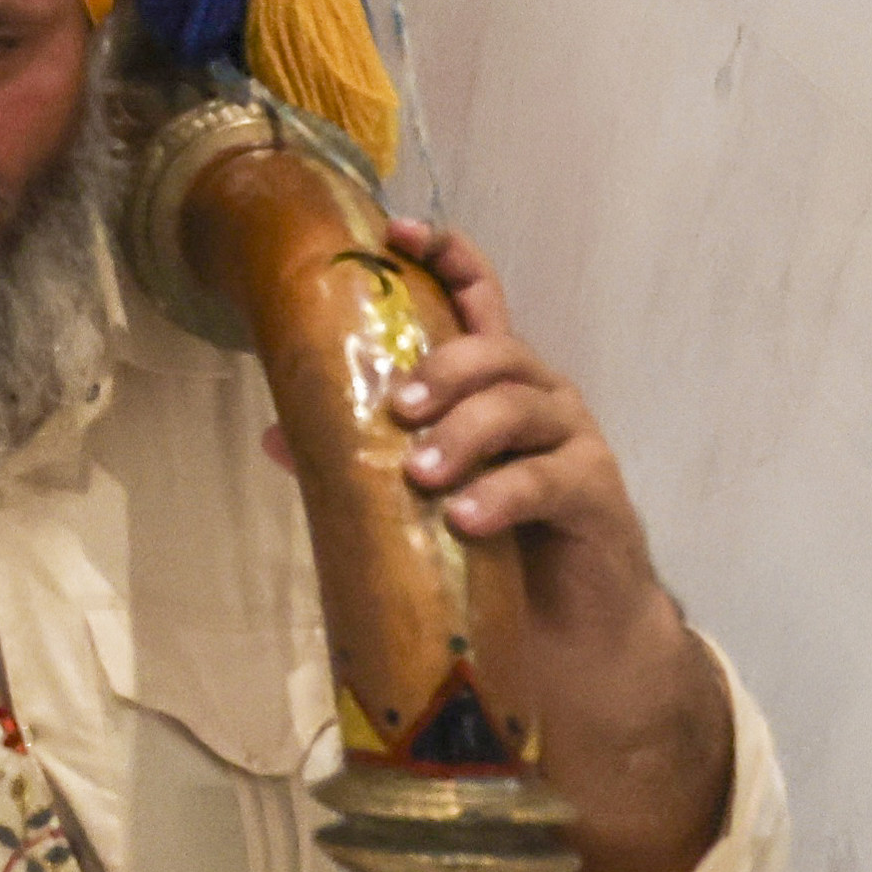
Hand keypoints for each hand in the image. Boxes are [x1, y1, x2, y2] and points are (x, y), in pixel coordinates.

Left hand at [368, 218, 729, 871]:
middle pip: (499, 350)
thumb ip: (354, 464)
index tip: (398, 231)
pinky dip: (503, 494)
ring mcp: (573, 446)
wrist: (568, 640)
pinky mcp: (598, 499)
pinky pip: (551, 480)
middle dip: (445, 367)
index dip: (446, 258)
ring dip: (466, 433)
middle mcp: (539, 401)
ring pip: (524, 407)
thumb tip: (272, 436)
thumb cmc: (489, 556)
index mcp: (492, 388)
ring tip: (421, 474)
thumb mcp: (415, 503)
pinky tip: (466, 518)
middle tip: (397, 407)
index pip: (479, 301)